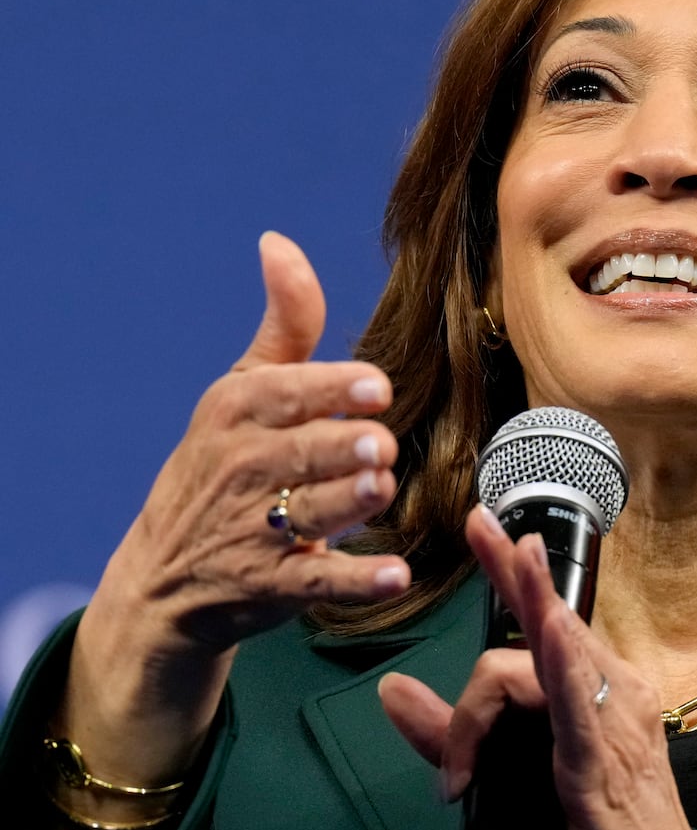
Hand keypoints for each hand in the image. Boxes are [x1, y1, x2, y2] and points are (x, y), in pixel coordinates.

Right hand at [60, 232, 412, 798]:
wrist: (167, 574)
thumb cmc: (226, 461)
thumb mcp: (243, 389)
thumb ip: (285, 324)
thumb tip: (279, 243)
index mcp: (238, 411)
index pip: (289, 393)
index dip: (336, 391)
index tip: (376, 389)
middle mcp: (241, 468)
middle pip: (305, 453)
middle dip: (346, 449)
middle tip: (378, 447)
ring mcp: (253, 531)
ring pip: (313, 511)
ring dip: (352, 502)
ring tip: (378, 489)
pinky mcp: (272, 586)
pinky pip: (320, 582)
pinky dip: (359, 580)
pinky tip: (395, 574)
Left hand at [379, 507, 696, 829]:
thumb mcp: (508, 778)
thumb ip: (450, 735)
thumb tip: (392, 689)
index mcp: (598, 693)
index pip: (552, 621)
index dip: (516, 572)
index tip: (484, 526)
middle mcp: (616, 694)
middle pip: (551, 625)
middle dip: (514, 570)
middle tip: (480, 525)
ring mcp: (615, 725)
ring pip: (550, 659)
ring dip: (524, 609)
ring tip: (510, 555)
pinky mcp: (604, 764)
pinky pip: (579, 704)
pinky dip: (560, 662)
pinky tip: (547, 633)